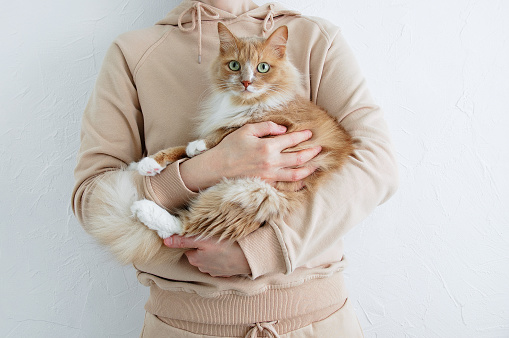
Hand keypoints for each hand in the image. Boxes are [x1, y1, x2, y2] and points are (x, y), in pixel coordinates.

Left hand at [163, 235, 250, 276]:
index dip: (195, 240)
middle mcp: (202, 268)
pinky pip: (220, 264)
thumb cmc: (226, 247)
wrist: (248, 258)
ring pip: (209, 259)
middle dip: (204, 247)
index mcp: (195, 260)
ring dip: (214, 253)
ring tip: (223, 245)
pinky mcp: (225, 273)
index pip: (189, 248)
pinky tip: (229, 253)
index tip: (204, 235)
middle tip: (215, 238)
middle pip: (198, 254)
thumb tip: (165, 240)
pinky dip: (223, 258)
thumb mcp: (203, 240)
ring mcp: (215, 272)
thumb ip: (183, 240)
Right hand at [180, 121, 320, 190]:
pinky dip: (297, 182)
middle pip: (299, 158)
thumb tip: (283, 129)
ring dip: (309, 169)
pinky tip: (303, 180)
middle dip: (312, 152)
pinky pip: (286, 184)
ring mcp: (270, 175)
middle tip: (320, 148)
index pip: (292, 140)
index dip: (303, 135)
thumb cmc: (230, 148)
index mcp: (268, 147)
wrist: (216, 169)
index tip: (310, 132)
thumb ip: (267, 127)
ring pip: (296, 174)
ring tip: (316, 164)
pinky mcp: (266, 184)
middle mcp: (272, 162)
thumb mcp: (246, 130)